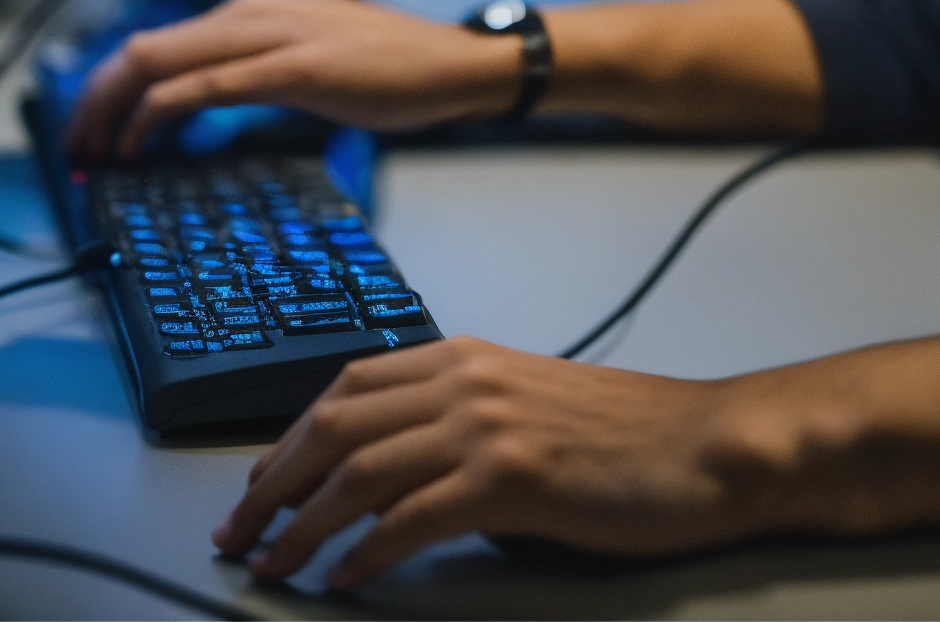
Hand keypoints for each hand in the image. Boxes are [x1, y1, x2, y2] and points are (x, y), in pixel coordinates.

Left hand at [60, 0, 518, 158]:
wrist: (455, 64)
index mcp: (258, 11)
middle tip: (74, 148)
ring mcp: (275, 35)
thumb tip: (214, 99)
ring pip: (162, 60)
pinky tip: (141, 144)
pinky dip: (160, 115)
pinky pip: (206, 87)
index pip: (163, 40)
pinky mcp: (295, 66)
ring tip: (95, 151)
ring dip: (114, 108)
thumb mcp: (313, 60)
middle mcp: (256, 12)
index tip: (92, 127)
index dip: (112, 83)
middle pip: (145, 47)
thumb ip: (264, 69)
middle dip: (95, 99)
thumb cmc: (393, 68)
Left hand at [213, 337, 774, 585]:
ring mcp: (486, 426)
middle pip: (335, 424)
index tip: (256, 485)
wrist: (701, 447)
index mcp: (466, 359)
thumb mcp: (528, 406)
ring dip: (301, 526)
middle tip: (238, 534)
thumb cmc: (625, 438)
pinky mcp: (510, 477)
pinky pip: (410, 518)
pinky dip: (364, 552)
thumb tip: (396, 475)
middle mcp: (466, 381)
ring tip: (272, 565)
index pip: (347, 388)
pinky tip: (344, 579)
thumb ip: (462, 422)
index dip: (288, 439)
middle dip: (273, 483)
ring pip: (359, 472)